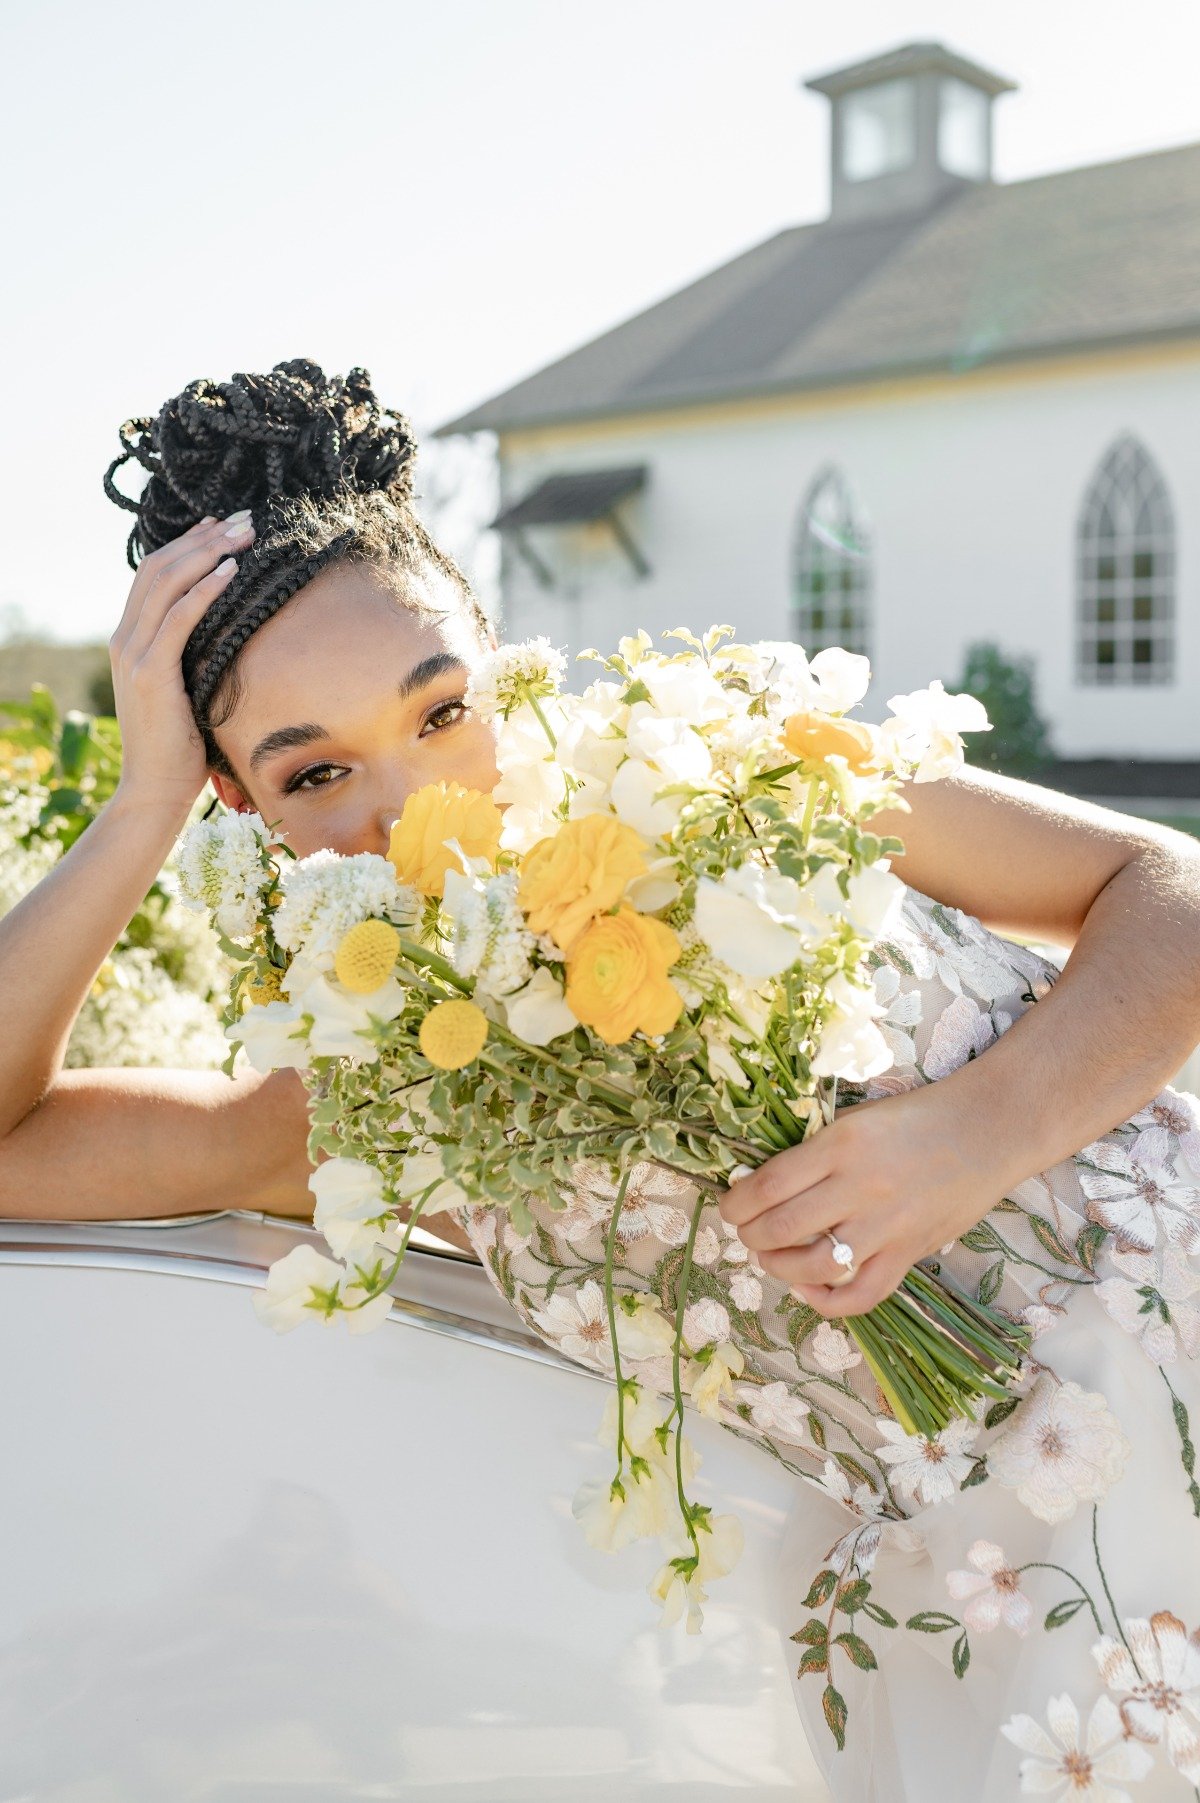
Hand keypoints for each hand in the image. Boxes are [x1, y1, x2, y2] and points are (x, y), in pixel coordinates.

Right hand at [109, 512, 255, 819]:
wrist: (156, 790)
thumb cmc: (183, 746)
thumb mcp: (191, 689)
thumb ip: (198, 658)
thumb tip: (239, 634)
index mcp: (131, 639)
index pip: (156, 573)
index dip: (190, 543)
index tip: (225, 525)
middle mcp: (125, 639)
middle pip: (160, 567)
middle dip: (204, 538)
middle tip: (245, 520)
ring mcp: (133, 654)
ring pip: (166, 583)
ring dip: (208, 553)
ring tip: (244, 536)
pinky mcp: (150, 673)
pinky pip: (177, 619)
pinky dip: (204, 590)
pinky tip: (230, 572)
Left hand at [717, 1080, 1021, 1316]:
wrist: (986, 1129)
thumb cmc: (916, 1117)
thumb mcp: (855, 1121)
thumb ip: (814, 1154)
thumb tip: (761, 1187)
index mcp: (841, 1145)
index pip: (768, 1185)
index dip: (737, 1202)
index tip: (730, 1205)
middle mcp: (860, 1188)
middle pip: (781, 1228)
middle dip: (750, 1235)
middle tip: (747, 1231)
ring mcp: (886, 1226)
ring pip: (813, 1265)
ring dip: (778, 1267)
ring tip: (771, 1256)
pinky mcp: (910, 1253)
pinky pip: (861, 1295)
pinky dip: (826, 1300)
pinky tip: (808, 1287)